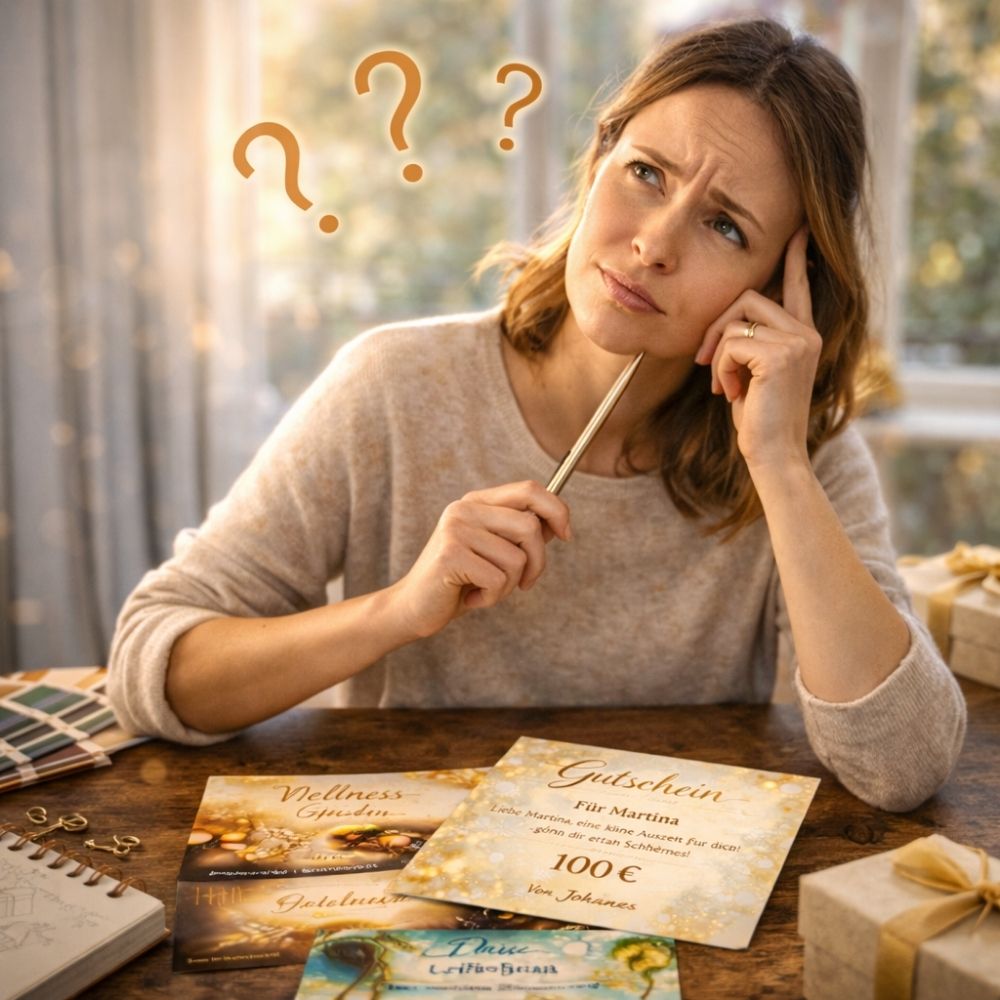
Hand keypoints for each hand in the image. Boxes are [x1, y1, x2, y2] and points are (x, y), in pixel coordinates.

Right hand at [388, 480, 571, 639]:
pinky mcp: (450, 554)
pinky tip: (471, 598)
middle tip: (524, 584)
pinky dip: (492, 598)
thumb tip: (558, 524)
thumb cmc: (460, 582)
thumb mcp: (494, 553)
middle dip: (537, 563)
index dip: (557, 510)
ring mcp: (455, 529)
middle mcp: (464, 509)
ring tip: (485, 590)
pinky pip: (498, 579)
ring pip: (517, 558)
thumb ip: (521, 535)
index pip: (529, 489)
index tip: (567, 535)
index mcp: (477, 502)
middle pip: (530, 526)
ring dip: (510, 586)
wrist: (414, 608)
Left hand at [694, 227, 819, 471]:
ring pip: (736, 321)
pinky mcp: (780, 354)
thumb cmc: (760, 421)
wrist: (774, 455)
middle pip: (748, 297)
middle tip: (704, 361)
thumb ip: (750, 345)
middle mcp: (806, 333)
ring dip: (717, 354)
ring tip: (722, 385)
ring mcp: (797, 342)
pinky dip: (720, 369)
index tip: (800, 231)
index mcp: (804, 336)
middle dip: (716, 327)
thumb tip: (727, 325)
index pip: (798, 286)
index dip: (796, 258)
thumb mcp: (753, 375)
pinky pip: (731, 344)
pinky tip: (728, 394)